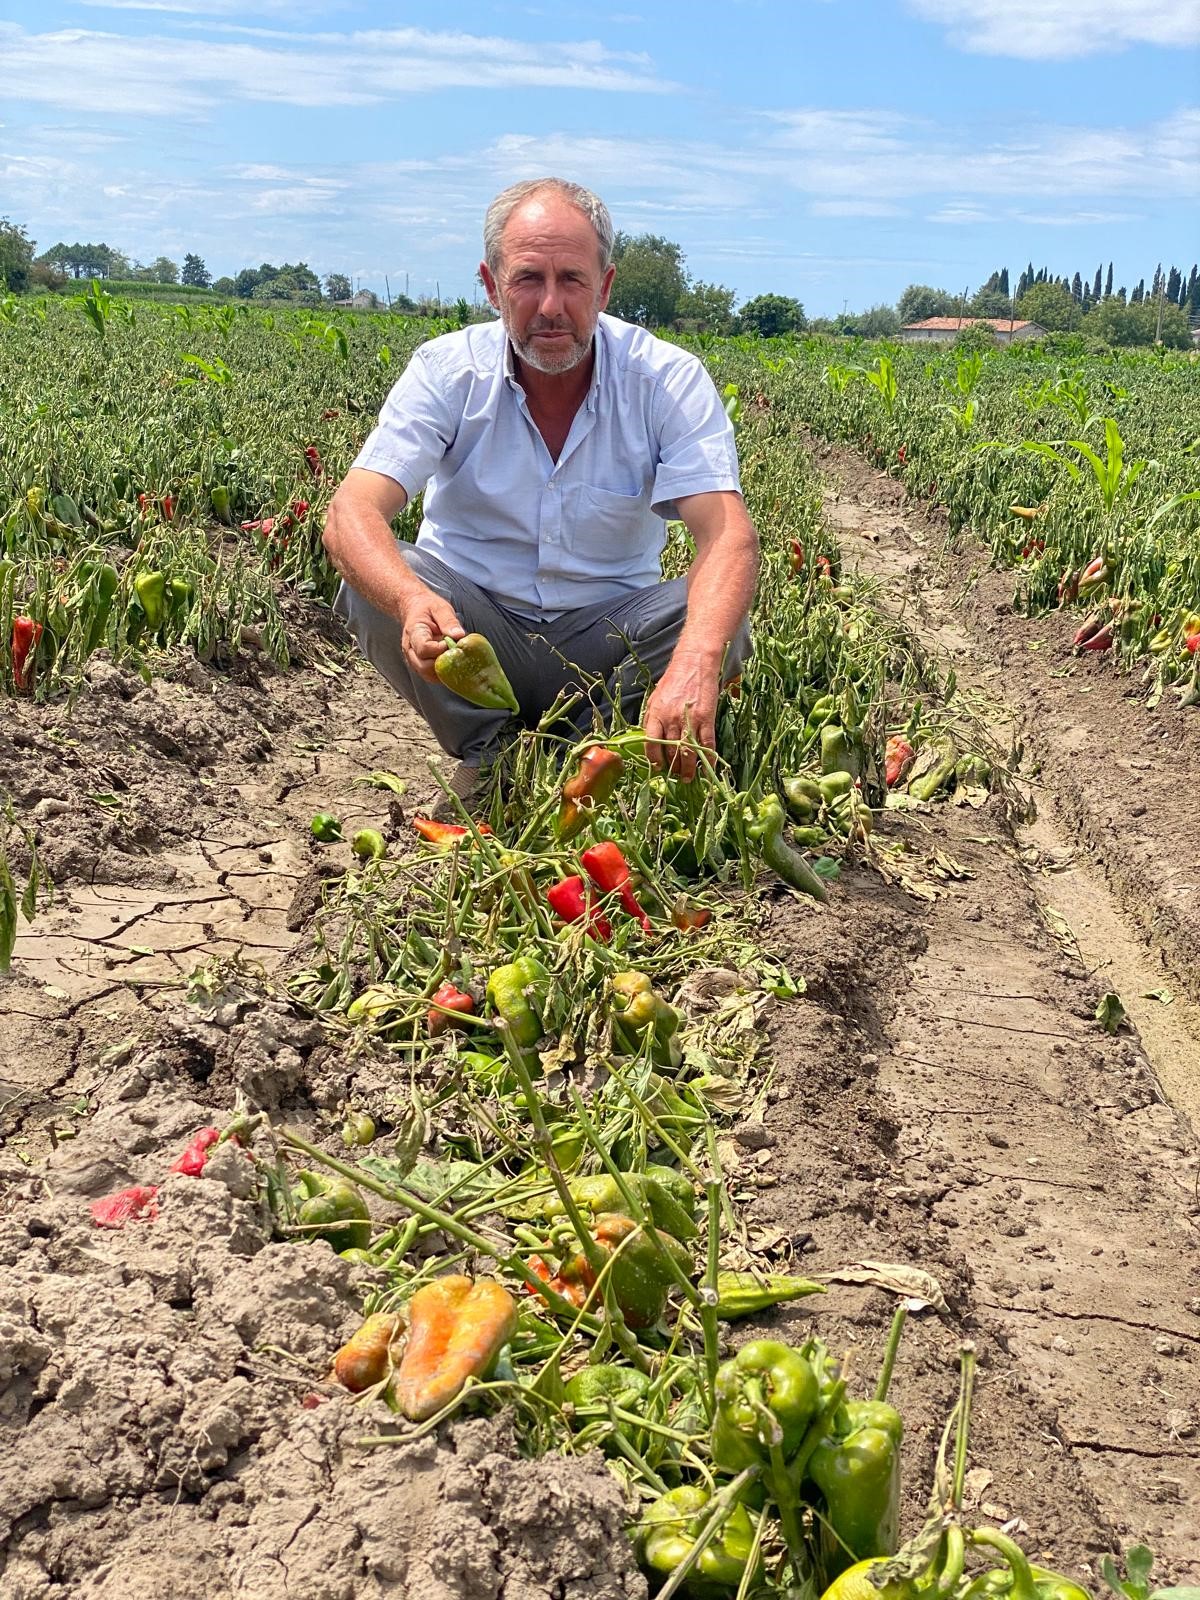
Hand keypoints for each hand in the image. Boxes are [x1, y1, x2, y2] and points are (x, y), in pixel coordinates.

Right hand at [400, 588, 464, 683]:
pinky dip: (443, 673)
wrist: (414, 609)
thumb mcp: (440, 608)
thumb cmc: (427, 608)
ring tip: (452, 656)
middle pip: (424, 667)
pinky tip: (450, 662)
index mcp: (414, 633)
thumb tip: (460, 636)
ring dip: (444, 670)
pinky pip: (430, 676)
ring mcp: (413, 659)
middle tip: (454, 652)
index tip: (450, 642)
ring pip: (427, 675)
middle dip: (443, 663)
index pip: (424, 649)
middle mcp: (410, 649)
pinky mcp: (419, 665)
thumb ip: (449, 621)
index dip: (440, 649)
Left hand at [643, 652, 720, 781]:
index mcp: (656, 714)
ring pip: (687, 752)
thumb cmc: (674, 679)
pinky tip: (709, 768)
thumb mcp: (655, 697)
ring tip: (689, 778)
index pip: (651, 744)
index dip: (654, 760)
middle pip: (670, 752)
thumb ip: (651, 718)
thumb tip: (649, 739)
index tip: (658, 768)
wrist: (695, 662)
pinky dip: (709, 759)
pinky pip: (707, 744)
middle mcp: (671, 719)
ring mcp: (690, 720)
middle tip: (676, 777)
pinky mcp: (707, 718)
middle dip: (673, 769)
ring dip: (688, 769)